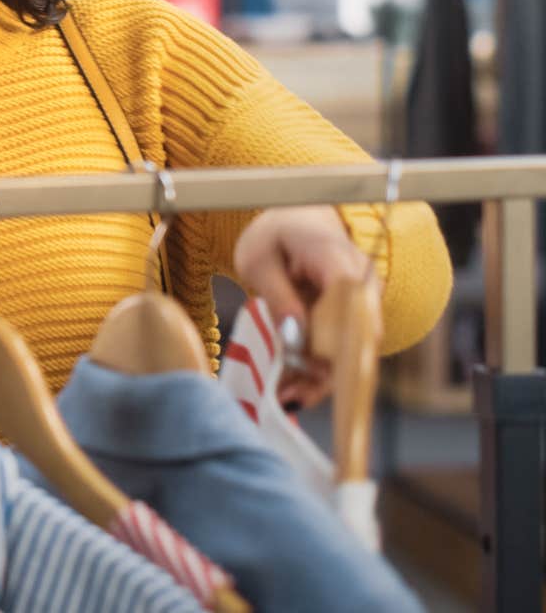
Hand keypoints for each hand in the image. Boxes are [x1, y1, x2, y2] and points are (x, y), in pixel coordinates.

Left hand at [232, 205, 367, 407]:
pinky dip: (318, 372)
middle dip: (324, 373)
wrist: (298, 224)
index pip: (348, 302)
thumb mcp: (259, 260)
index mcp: (336, 257)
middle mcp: (363, 282)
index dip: (336, 340)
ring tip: (285, 398)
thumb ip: (278, 295)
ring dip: (320, 380)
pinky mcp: (356, 321)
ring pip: (351, 351)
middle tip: (289, 396)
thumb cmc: (275, 238)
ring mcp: (364, 303)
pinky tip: (292, 390)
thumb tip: (297, 336)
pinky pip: (341, 351)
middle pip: (354, 336)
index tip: (314, 370)